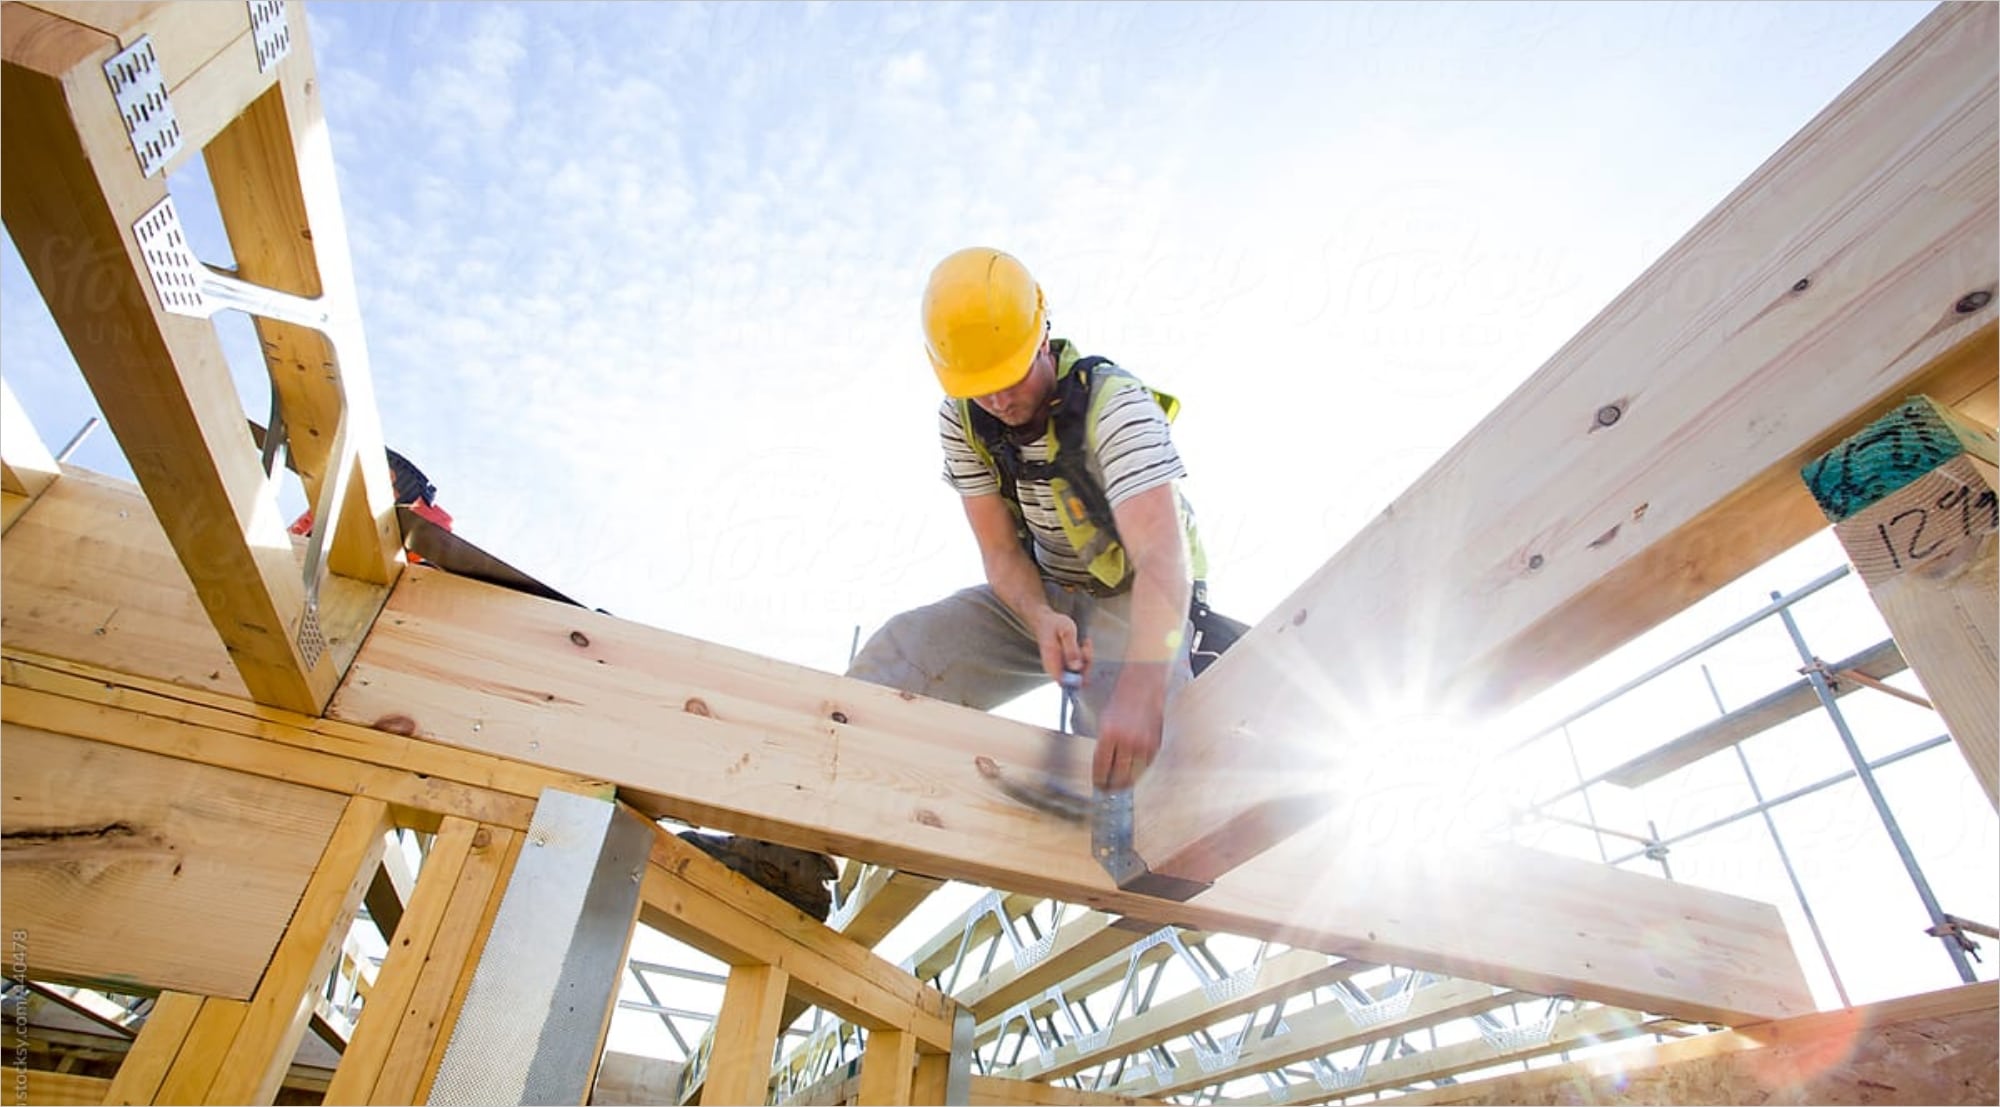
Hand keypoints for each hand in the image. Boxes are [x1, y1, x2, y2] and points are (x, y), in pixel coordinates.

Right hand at [1032, 610, 1091, 684]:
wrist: (1045, 620)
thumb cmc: (1054, 624)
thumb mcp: (1066, 632)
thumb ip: (1072, 650)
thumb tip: (1077, 668)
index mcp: (1052, 663)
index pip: (1066, 683)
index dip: (1079, 677)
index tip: (1085, 660)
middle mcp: (1054, 669)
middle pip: (1075, 679)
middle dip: (1086, 663)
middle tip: (1085, 646)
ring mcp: (1059, 667)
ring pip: (1079, 672)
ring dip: (1086, 658)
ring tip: (1084, 642)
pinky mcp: (1064, 664)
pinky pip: (1078, 666)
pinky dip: (1084, 656)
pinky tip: (1083, 644)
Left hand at [1092, 668, 1165, 791]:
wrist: (1142, 688)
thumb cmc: (1121, 703)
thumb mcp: (1104, 722)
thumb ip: (1104, 745)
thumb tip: (1102, 769)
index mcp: (1109, 734)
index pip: (1101, 768)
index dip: (1099, 781)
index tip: (1098, 787)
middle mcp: (1126, 740)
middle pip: (1119, 776)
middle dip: (1112, 787)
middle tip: (1108, 792)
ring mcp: (1143, 743)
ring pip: (1134, 774)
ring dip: (1126, 783)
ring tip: (1121, 787)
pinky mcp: (1155, 744)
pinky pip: (1146, 766)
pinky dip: (1140, 772)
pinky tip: (1134, 774)